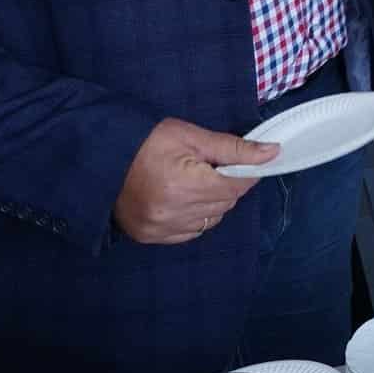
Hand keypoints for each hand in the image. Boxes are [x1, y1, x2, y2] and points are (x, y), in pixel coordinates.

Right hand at [113, 118, 277, 243]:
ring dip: (212, 203)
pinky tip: (182, 199)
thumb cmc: (145, 142)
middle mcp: (174, 212)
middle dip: (226, 185)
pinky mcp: (151, 236)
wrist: (101, 158)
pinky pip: (191, 232)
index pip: (237, 186)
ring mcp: (161, 228)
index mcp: (186, 184)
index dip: (245, 173)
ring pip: (211, 220)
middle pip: (225, 203)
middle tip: (209, 167)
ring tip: (193, 182)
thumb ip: (234, 148)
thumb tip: (272, 152)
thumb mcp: (191, 136)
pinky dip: (195, 217)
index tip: (244, 162)